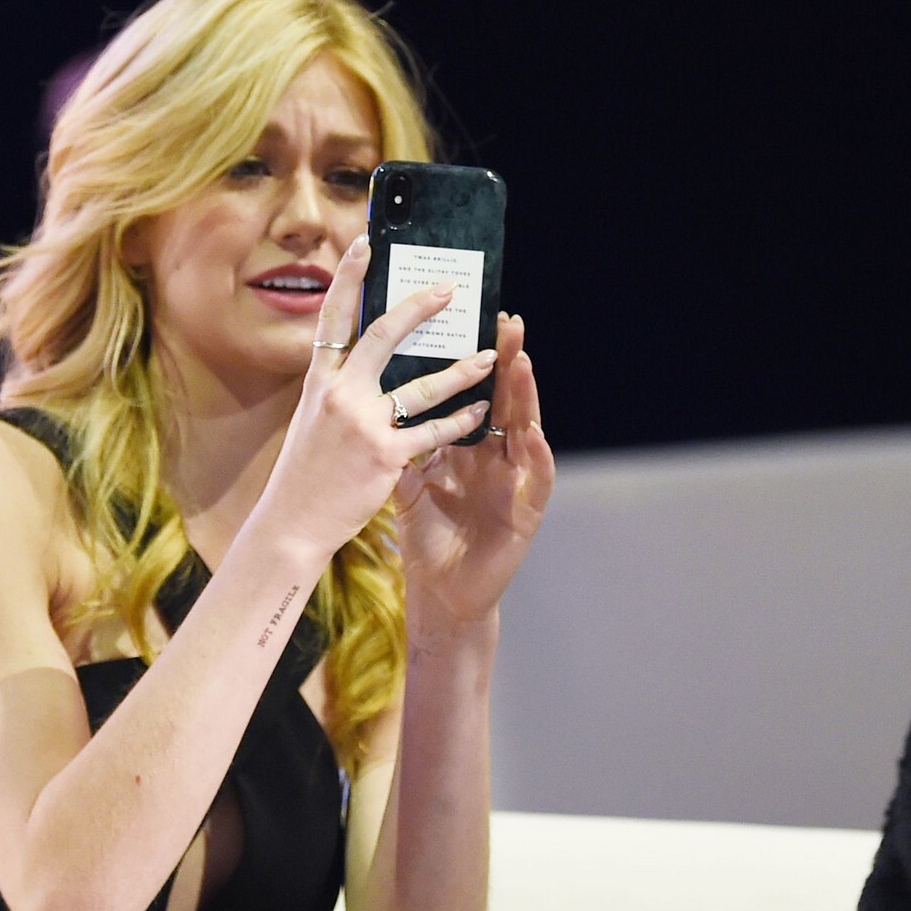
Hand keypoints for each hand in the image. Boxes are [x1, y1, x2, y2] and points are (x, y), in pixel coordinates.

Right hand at [253, 235, 495, 563]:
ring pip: (421, 385)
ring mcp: (361, 424)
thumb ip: (337, 391)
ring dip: (460, 370)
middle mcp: (338, 395)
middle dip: (417, 308)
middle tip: (448, 289)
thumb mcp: (310, 421)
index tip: (365, 244)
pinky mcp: (384, 455)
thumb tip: (362, 363)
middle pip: (381, 336)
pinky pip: (433, 431)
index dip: (348, 278)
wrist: (292, 522)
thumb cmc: (305, 474)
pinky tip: (481, 410)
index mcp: (318, 382)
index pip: (333, 318)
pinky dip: (461, 420)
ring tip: (488, 356)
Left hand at [393, 308, 554, 633]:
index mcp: (469, 447)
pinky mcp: (526, 514)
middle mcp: (497, 458)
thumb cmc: (430, 539)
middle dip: (508, 360)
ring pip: (525, 430)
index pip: (477, 392)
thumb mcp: (412, 481)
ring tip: (523, 362)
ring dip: (526, 396)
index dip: (478, 356)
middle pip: (504, 400)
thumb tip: (373, 398)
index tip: (473, 316)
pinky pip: (535, 479)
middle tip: (508, 320)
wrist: (442, 594)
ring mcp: (514, 483)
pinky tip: (535, 434)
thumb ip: (405, 442)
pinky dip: (537, 456)